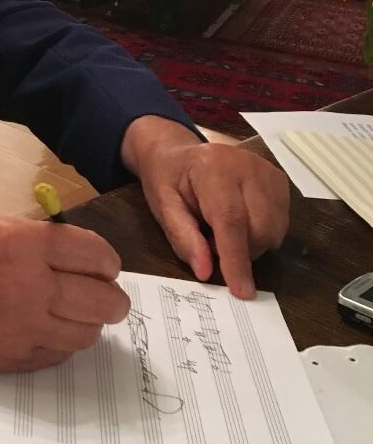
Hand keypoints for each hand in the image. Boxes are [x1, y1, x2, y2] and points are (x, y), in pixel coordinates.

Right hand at [0, 215, 129, 373]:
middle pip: (102, 302)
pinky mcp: (2, 363)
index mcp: (19, 243)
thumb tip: (70, 260)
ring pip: (84, 335)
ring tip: (70, 315)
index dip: (106, 262)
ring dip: (85, 324)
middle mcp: (27, 288)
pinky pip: (53, 357)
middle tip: (102, 295)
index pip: (95, 255)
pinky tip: (41, 332)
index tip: (104, 266)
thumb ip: (28, 243)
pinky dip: (57, 345)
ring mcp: (17, 331)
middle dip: (109, 298)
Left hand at [122, 117, 289, 298]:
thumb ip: (182, 237)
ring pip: (274, 230)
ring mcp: (267, 171)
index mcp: (212, 167)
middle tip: (210, 240)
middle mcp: (247, 165)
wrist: (179, 153)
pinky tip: (241, 221)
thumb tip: (205, 270)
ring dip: (251, 243)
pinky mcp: (279, 181)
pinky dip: (262, 233)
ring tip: (222, 228)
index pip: (231, 219)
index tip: (241, 291)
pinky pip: (280, 223)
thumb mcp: (162, 205)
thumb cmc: (168, 179)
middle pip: (259, 228)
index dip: (236, 258)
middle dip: (239, 251)